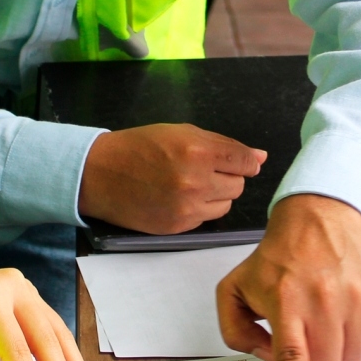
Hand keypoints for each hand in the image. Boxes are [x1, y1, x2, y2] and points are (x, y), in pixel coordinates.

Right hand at [78, 123, 266, 233]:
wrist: (100, 175)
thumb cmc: (140, 147)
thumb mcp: (180, 133)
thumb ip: (222, 145)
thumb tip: (260, 157)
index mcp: (198, 151)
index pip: (245, 162)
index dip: (245, 162)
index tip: (240, 162)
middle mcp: (196, 182)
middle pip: (238, 186)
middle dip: (226, 177)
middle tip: (203, 169)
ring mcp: (187, 208)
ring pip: (225, 205)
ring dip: (215, 195)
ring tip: (190, 184)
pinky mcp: (178, 227)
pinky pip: (205, 219)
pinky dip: (198, 209)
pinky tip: (178, 198)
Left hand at [214, 194, 360, 360]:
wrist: (319, 218)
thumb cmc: (279, 256)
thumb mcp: (235, 289)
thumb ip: (237, 331)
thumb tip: (266, 357)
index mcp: (286, 300)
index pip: (293, 355)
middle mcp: (324, 298)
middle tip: (308, 341)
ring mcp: (356, 295)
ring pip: (353, 356)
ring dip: (338, 351)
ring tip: (325, 324)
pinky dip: (358, 333)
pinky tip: (344, 310)